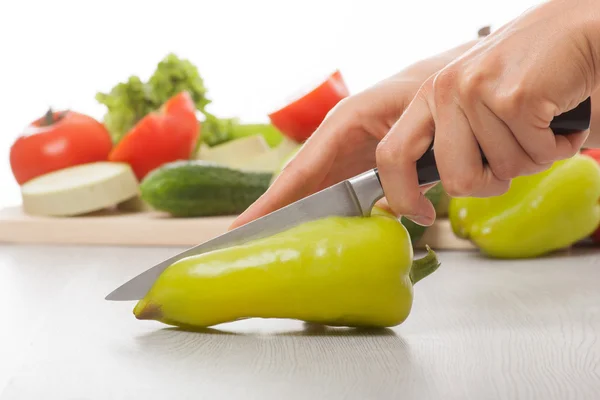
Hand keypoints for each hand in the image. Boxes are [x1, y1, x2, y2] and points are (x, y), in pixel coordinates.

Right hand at [230, 41, 478, 229]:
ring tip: (264, 247)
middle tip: (239, 247)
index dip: (269, 205)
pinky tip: (311, 239)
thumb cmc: (431, 90)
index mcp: (342, 125)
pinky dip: (322, 220)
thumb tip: (397, 207)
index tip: (240, 229)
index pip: (298, 172)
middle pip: (296, 188)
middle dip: (269, 218)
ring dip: (292, 222)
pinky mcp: (360, 170)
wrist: (451, 87)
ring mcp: (347, 158)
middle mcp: (337, 143)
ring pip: (312, 196)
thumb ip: (401, 159)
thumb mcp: (415, 116)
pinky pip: (336, 199)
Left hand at [376, 0, 599, 223]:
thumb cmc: (528, 74)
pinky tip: (558, 116)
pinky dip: (558, 146)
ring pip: (505, 171)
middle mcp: (445, 91)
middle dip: (493, 184)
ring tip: (540, 123)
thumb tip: (427, 186)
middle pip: (456, 181)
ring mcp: (477, 91)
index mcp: (428, 96)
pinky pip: (538, 154)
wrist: (578, 28)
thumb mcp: (473, 104)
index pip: (392, 155)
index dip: (401, 196)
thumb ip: (450, 139)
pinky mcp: (514, 97)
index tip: (419, 215)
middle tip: (513, 157)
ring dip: (534, 157)